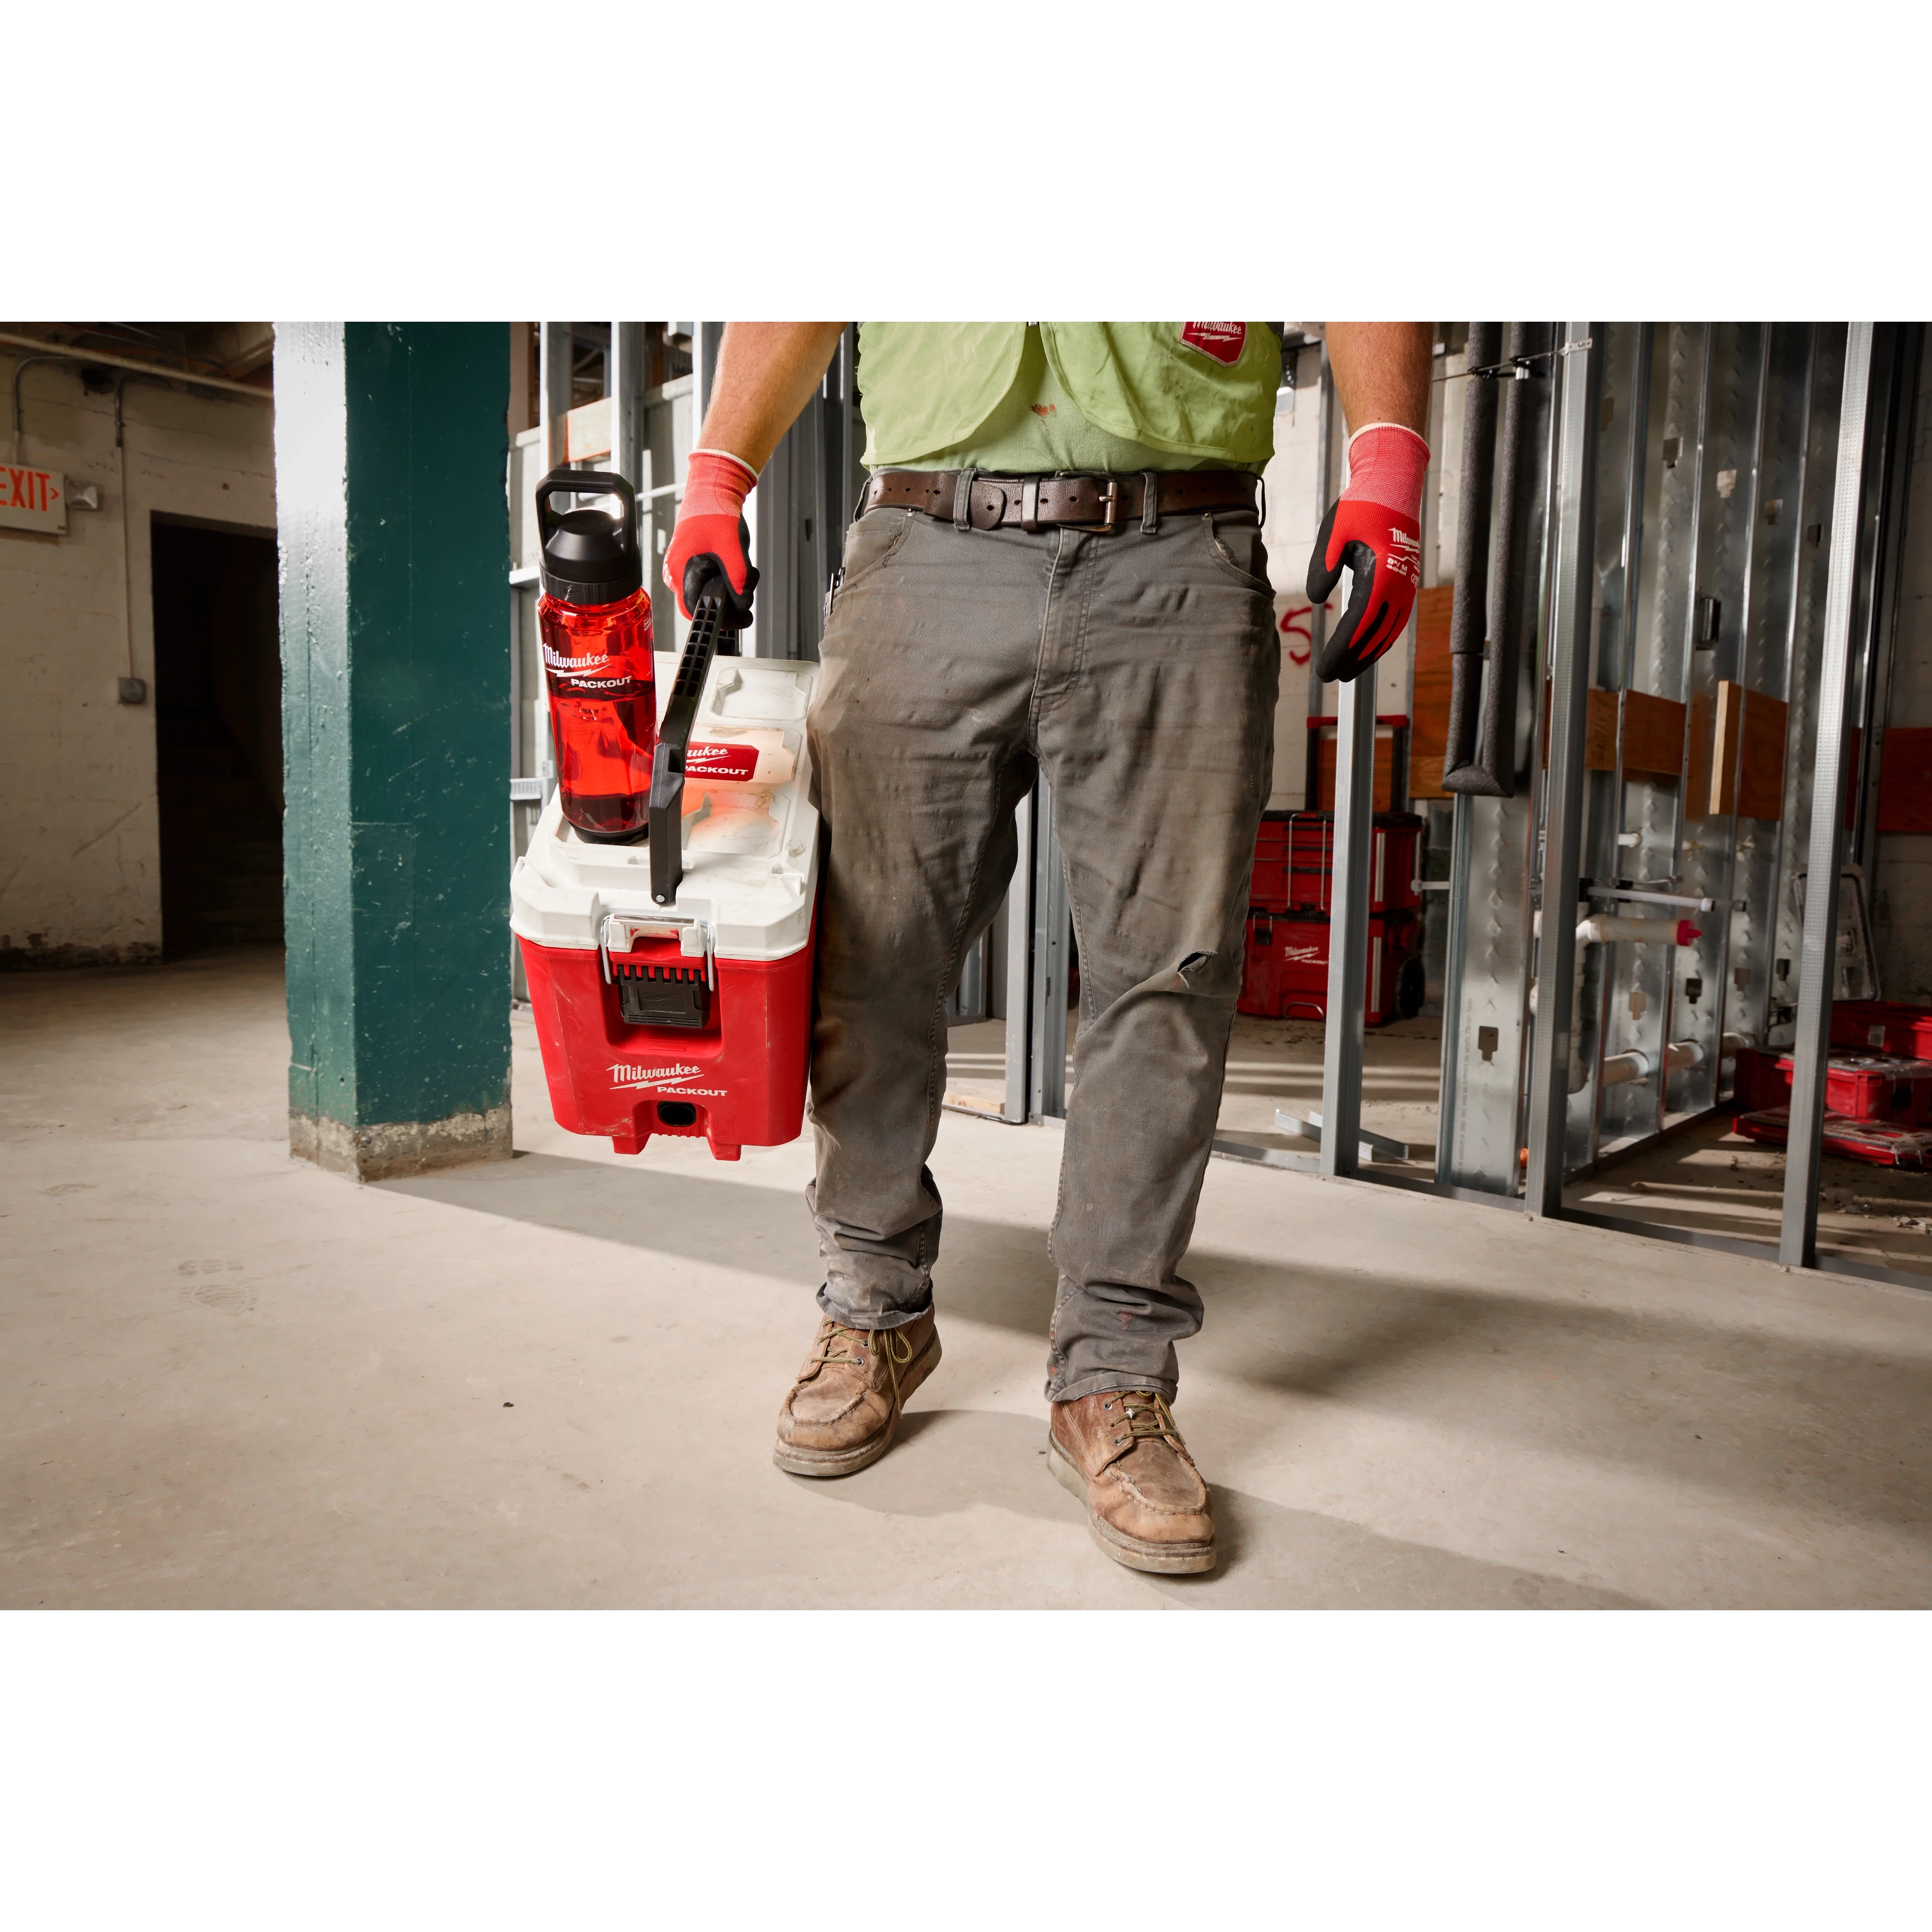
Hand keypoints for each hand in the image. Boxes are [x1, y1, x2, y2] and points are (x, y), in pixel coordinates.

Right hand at [665, 449, 759, 623]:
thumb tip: (743, 603)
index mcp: (679, 570)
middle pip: (703, 602)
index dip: (716, 618)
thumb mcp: (731, 548)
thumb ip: (738, 579)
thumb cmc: (715, 512)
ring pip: (709, 591)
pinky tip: (736, 562)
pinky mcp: (693, 560)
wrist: (714, 487)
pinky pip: (710, 579)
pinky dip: (727, 576)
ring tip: (744, 568)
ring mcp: (684, 566)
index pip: (692, 611)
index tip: (738, 618)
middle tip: (748, 588)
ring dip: (731, 586)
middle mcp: (677, 571)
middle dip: (730, 599)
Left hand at [1306, 423, 1427, 682]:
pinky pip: (1395, 620)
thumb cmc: (1361, 507)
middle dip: (1353, 659)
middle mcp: (1399, 584)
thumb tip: (1315, 599)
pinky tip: (1366, 650)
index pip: (1360, 623)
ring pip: (1389, 631)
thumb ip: (1322, 565)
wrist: (1393, 485)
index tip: (1325, 670)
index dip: (1343, 650)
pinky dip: (1381, 639)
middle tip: (1330, 678)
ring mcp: (1406, 585)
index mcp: (1382, 573)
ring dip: (1369, 654)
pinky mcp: (1405, 584)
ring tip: (1347, 673)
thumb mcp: (1334, 531)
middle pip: (1376, 634)